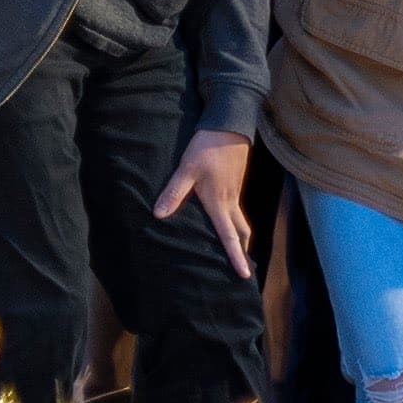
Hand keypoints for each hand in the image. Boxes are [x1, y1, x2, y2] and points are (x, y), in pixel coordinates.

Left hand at [150, 130, 257, 279]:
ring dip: (240, 238)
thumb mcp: (186, 169)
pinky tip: (224, 221)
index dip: (236, 256)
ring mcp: (234, 193)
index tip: (243, 274)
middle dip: (242, 251)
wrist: (229, 128)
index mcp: (220, 203)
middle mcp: (230, 201)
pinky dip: (235, 223)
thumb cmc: (207, 149)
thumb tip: (159, 215)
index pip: (229, 236)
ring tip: (236, 249)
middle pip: (241, 232)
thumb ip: (174, 192)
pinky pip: (236, 210)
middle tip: (243, 268)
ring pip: (240, 221)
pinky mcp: (233, 185)